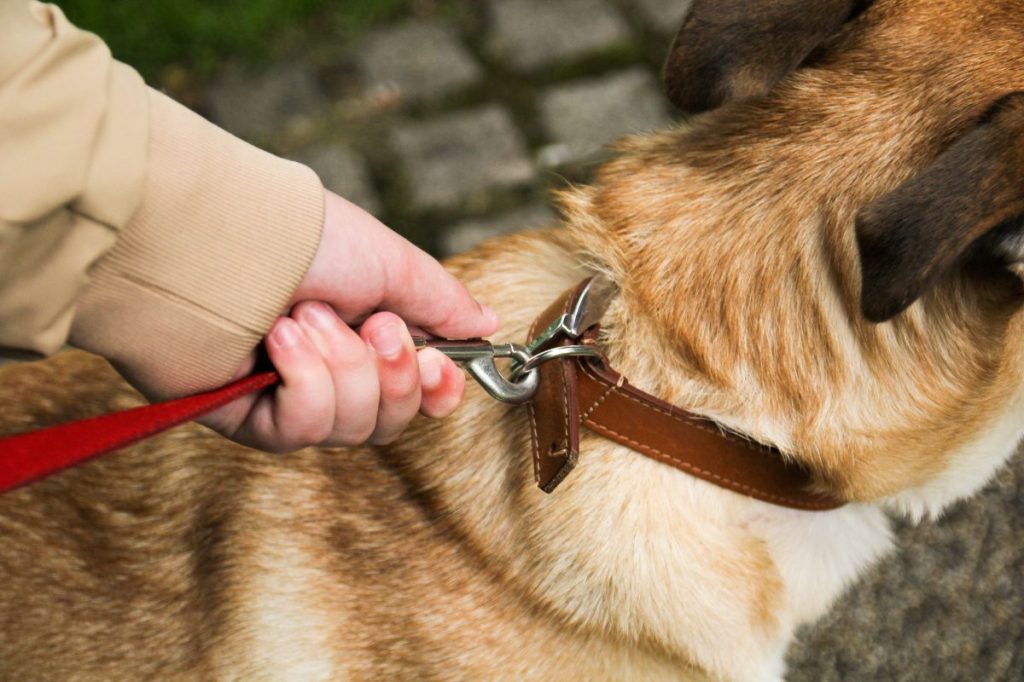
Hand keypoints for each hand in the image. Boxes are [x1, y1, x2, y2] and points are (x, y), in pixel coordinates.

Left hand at [200, 191, 498, 451]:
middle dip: (391, 374)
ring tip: (305, 318)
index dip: (435, 393)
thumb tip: (488, 323)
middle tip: (373, 325)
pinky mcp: (249, 417)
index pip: (416, 394)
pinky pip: (303, 430)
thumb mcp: (394, 264)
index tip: (439, 369)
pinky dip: (301, 380)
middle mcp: (331, 371)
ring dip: (340, 367)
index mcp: (366, 336)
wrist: (223, 236)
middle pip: (389, 420)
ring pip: (351, 427)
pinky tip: (278, 341)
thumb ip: (442, 302)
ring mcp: (289, 398)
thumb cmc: (304, 238)